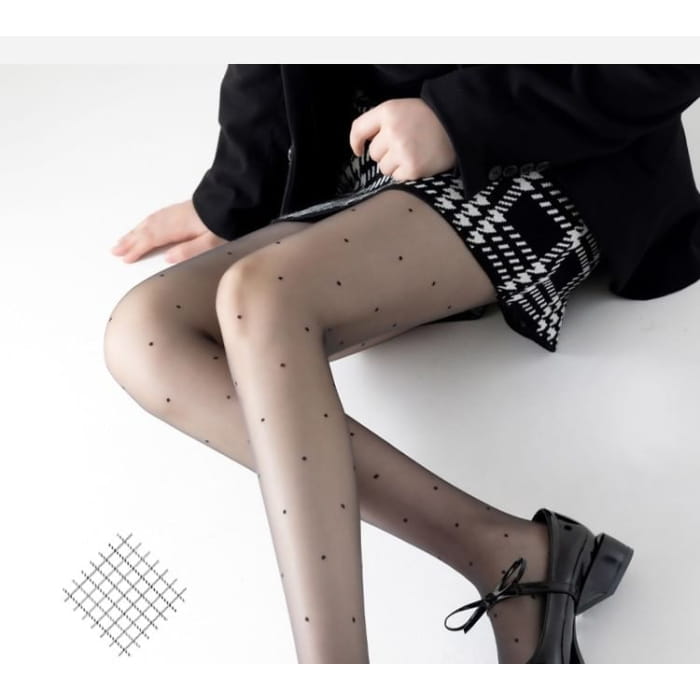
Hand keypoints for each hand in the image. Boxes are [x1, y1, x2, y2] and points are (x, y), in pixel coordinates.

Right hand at [111, 199, 225, 263]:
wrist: (233, 200)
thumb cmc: (225, 223)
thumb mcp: (211, 242)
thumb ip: (189, 250)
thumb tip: (167, 259)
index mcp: (177, 227)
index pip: (151, 239)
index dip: (137, 249)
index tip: (125, 258)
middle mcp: (172, 218)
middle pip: (145, 230)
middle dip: (129, 241)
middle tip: (115, 250)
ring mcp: (175, 212)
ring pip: (148, 222)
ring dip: (133, 232)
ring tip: (122, 241)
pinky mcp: (180, 209)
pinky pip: (155, 216)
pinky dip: (144, 223)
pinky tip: (143, 226)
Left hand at [348, 97, 457, 180]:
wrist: (458, 124)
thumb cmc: (427, 118)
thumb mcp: (401, 109)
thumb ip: (379, 123)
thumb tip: (361, 148)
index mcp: (388, 111)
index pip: (358, 129)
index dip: (356, 142)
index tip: (359, 150)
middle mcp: (393, 130)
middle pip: (373, 153)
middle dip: (385, 153)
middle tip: (405, 145)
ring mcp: (402, 150)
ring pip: (383, 168)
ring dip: (394, 164)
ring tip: (412, 153)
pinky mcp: (412, 168)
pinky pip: (396, 177)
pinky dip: (405, 173)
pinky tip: (418, 161)